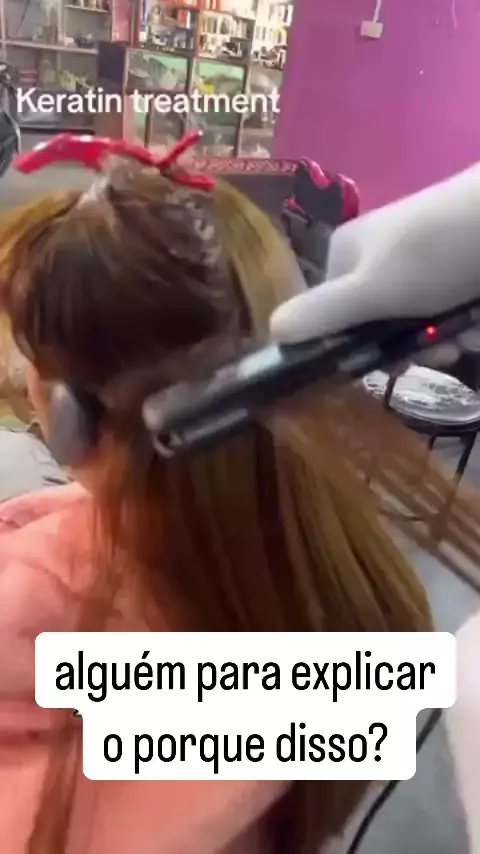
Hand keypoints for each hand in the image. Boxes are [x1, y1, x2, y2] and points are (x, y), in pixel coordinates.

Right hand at [271, 164, 479, 354]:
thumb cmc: (435, 252)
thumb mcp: (372, 289)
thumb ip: (322, 315)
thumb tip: (271, 332)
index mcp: (346, 257)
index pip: (331, 321)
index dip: (354, 350)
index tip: (381, 363)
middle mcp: (377, 261)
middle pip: (378, 330)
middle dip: (410, 347)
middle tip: (436, 349)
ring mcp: (419, 267)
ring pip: (418, 329)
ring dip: (442, 340)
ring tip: (465, 332)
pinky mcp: (453, 276)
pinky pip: (446, 317)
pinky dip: (462, 326)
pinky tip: (474, 321)